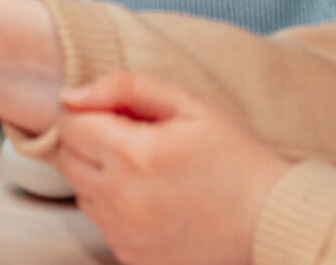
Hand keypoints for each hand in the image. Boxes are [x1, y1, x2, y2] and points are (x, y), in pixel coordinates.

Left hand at [52, 73, 288, 264]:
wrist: (268, 218)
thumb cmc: (233, 155)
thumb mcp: (188, 104)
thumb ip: (124, 88)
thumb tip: (72, 96)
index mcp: (135, 154)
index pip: (69, 124)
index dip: (88, 111)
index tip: (117, 113)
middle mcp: (122, 198)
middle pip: (67, 157)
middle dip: (89, 140)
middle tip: (131, 137)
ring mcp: (124, 232)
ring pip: (79, 189)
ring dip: (98, 172)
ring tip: (144, 167)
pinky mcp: (130, 254)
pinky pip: (99, 219)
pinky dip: (113, 204)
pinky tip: (150, 196)